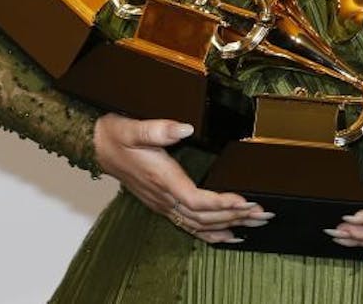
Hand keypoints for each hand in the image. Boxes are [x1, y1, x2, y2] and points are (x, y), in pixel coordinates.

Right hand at [93, 113, 271, 243]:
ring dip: (229, 225)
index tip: (246, 201)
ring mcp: (164, 204)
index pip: (197, 200)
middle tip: (264, 213)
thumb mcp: (133, 127)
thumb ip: (158, 128)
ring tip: (256, 223)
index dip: (222, 203)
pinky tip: (229, 236)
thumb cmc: (116, 135)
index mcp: (162, 179)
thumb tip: (185, 128)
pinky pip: (189, 226)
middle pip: (204, 217)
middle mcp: (165, 197)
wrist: (97, 146)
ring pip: (200, 225)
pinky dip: (211, 234)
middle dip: (236, 216)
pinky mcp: (164, 205)